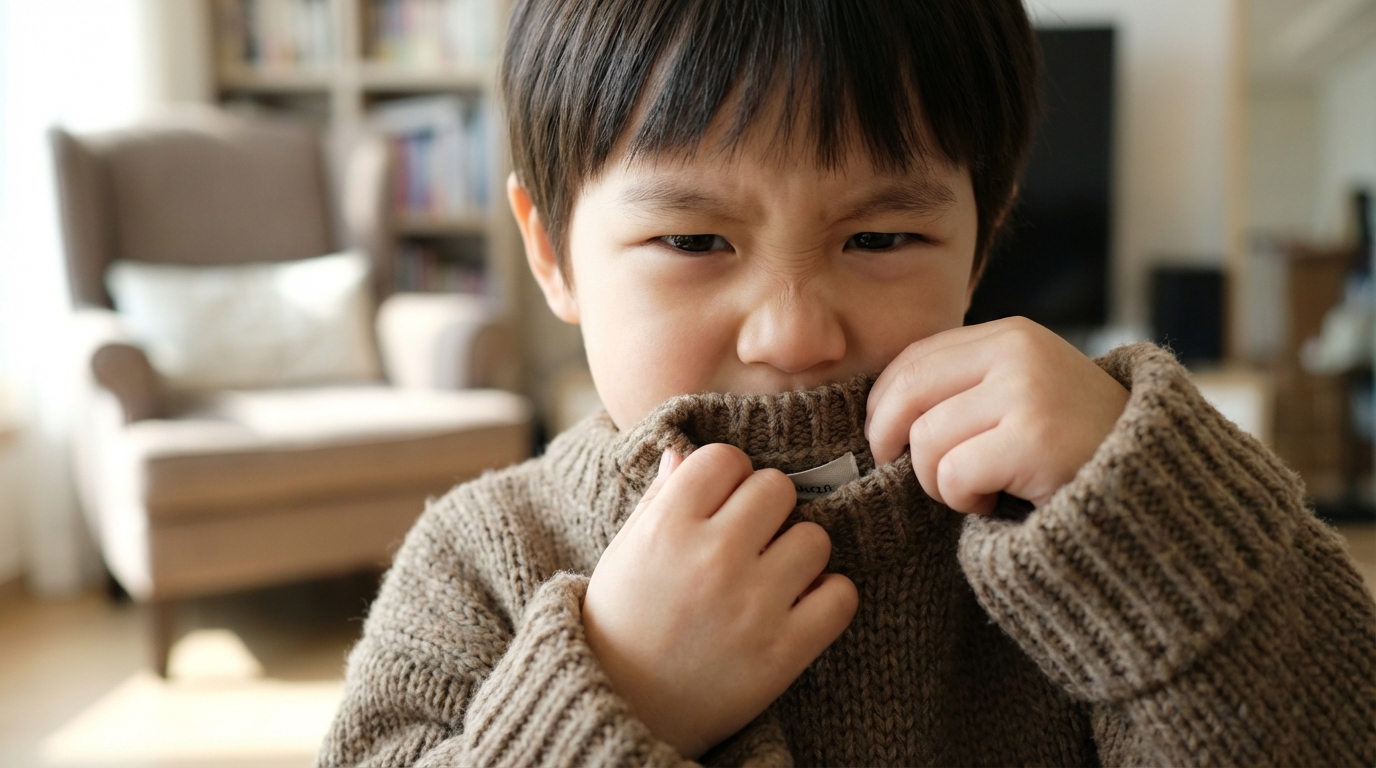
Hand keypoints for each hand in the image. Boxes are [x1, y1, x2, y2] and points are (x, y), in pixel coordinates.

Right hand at [583, 444, 858, 757]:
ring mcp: (751, 605)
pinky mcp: (783, 651)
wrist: (625, 711)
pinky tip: (799, 607)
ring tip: (773, 575)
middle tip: (751, 539)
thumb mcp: (624, 553)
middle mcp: (711, 558)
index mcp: (666, 528)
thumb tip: (684, 453)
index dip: (727, 477)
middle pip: (777, 488)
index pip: (726, 458)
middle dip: (766, 509)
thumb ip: (658, 499)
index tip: (721, 503)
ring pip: (815, 537)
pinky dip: (828, 598)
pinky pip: (842, 595)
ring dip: (798, 553)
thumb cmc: (623, 623)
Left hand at [865, 317, 1128, 514]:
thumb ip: (968, 384)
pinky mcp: (1034, 439)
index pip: (914, 357)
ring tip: (977, 488)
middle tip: (899, 469)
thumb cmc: (1077, 448)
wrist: (1156, 486)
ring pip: (925, 439)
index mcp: (1011, 335)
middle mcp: (1018, 352)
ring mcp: (1027, 392)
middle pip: (907, 390)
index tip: (885, 440)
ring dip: (936, 480)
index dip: (883, 403)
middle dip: (888, 438)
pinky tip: (995, 502)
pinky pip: (952, 475)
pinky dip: (962, 500)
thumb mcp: (1025, 392)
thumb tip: (882, 408)